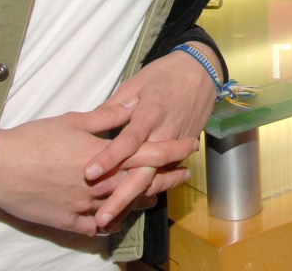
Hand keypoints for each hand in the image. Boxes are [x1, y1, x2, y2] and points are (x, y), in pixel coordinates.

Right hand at [0, 107, 197, 235]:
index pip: (148, 153)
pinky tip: (122, 217)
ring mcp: (85, 207)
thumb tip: (132, 107)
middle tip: (183, 173)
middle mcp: (99, 185)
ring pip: (125, 207)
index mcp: (103, 156)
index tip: (189, 146)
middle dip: (167, 177)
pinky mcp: (69, 223)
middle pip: (143, 182)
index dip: (172, 150)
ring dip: (145, 199)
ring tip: (159, 194)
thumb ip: (107, 116)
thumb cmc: (35, 138)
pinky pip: (99, 227)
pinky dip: (114, 221)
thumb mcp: (73, 120)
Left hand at [83, 44, 218, 229]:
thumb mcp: (136, 83)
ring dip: (134, 201)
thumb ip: (114, 106)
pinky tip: (130, 209)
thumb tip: (90, 122)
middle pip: (143, 171)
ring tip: (112, 221)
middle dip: (121, 197)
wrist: (202, 72)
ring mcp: (176, 145)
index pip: (129, 140)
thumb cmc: (164, 74)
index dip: (110, 157)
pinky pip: (164, 175)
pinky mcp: (182, 151)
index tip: (89, 173)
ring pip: (155, 179)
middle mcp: (164, 133)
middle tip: (100, 219)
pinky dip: (148, 193)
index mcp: (150, 112)